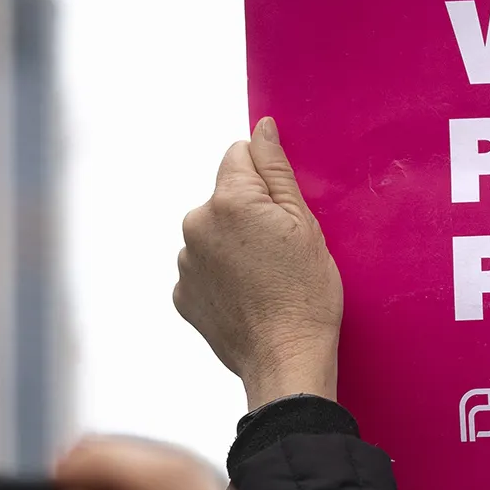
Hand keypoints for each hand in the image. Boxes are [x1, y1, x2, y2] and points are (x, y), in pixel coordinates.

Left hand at [174, 117, 344, 409]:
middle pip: (224, 197)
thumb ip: (276, 170)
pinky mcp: (182, 294)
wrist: (287, 360)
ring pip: (213, 234)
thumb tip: (261, 128)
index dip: (267, 180)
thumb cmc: (307, 294)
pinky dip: (222, 277)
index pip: (239, 155)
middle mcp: (195, 225)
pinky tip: (249, 297)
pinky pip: (203, 269)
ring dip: (233, 246)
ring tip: (265, 279)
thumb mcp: (304, 224)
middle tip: (280, 252)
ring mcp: (184, 263)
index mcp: (228, 200)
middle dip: (248, 214)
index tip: (283, 213)